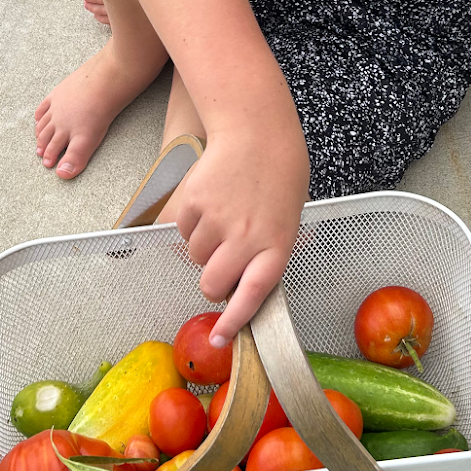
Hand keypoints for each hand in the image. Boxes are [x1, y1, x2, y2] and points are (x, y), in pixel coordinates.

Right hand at [171, 120, 309, 344]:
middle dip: (212, 283)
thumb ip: (267, 253)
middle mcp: (246, 237)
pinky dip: (193, 223)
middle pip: (212, 284)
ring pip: (195, 257)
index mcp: (276, 245)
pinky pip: (183, 230)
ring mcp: (217, 220)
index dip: (233, 323)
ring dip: (204, 247)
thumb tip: (244, 283)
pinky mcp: (193, 203)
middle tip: (221, 265)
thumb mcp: (287, 219)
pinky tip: (212, 200)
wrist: (256, 129)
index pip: (252, 296)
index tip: (219, 340)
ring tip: (224, 217)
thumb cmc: (278, 173)